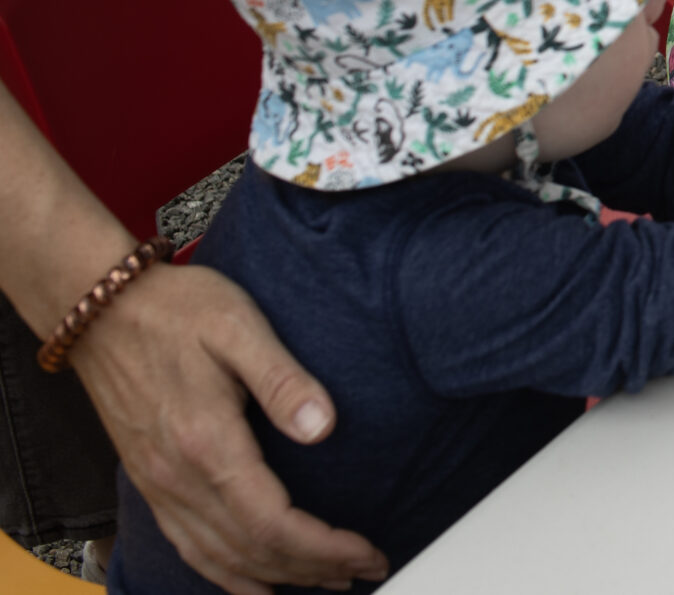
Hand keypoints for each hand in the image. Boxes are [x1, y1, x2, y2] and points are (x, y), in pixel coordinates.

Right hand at [70, 265, 386, 594]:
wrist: (101, 310)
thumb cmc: (176, 311)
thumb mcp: (238, 328)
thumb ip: (283, 380)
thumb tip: (325, 427)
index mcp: (207, 444)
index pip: (273, 524)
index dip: (324, 549)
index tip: (366, 551)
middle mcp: (178, 478)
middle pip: (252, 551)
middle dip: (314, 569)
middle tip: (365, 569)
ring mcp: (160, 485)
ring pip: (220, 558)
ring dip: (277, 578)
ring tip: (327, 582)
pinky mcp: (151, 482)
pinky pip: (189, 547)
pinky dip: (226, 575)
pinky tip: (253, 583)